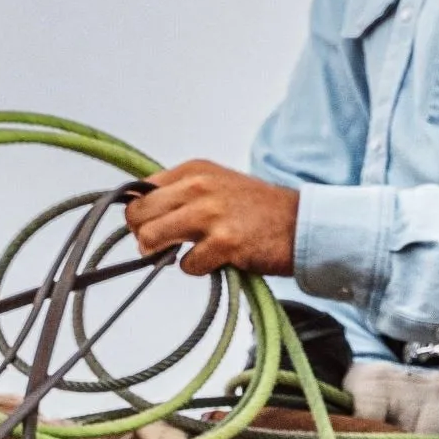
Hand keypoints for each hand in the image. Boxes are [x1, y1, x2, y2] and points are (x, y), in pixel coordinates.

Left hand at [124, 160, 298, 278]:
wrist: (299, 224)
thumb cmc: (255, 210)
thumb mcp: (215, 185)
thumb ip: (180, 194)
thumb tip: (140, 216)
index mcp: (194, 170)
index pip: (141, 192)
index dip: (142, 216)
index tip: (156, 226)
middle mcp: (199, 186)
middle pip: (139, 216)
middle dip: (145, 236)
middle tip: (165, 245)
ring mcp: (211, 213)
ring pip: (152, 238)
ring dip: (163, 253)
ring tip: (189, 252)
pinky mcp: (224, 242)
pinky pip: (186, 265)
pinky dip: (197, 268)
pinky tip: (216, 260)